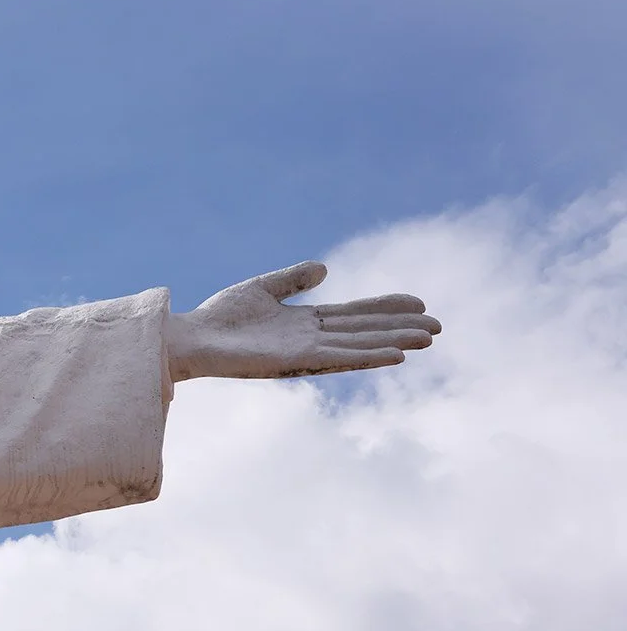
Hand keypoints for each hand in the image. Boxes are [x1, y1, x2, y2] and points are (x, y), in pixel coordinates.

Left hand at [167, 261, 440, 381]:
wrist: (191, 337)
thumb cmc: (219, 317)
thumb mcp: (262, 288)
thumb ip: (294, 279)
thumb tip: (326, 268)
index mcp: (305, 322)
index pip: (354, 314)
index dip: (385, 308)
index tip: (419, 303)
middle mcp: (311, 338)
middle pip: (365, 332)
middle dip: (400, 329)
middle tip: (438, 327)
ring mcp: (305, 352)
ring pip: (359, 346)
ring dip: (393, 342)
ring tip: (427, 340)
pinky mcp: (295, 362)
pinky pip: (338, 360)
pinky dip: (367, 356)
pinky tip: (395, 355)